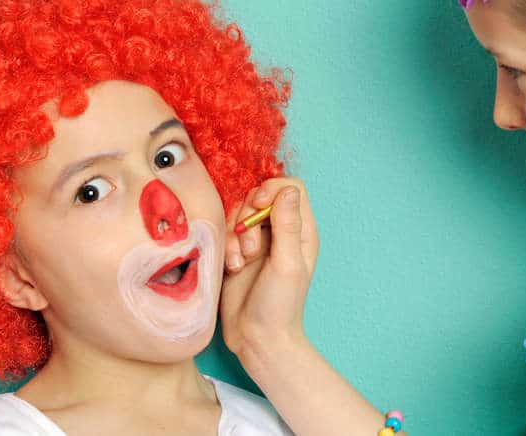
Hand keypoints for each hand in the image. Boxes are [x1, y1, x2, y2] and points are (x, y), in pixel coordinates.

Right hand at [220, 178, 318, 360]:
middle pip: (258, 195)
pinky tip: (232, 268)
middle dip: (248, 216)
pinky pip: (225, 231)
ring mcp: (257, 240)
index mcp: (300, 230)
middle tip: (251, 248)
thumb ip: (288, 226)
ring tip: (241, 262)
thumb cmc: (279, 305)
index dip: (271, 190)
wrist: (256, 338)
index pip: (289, 187)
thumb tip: (287, 190)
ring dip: (235, 234)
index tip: (259, 207)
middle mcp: (280, 231)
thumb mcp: (287, 264)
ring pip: (239, 213)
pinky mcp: (236, 251)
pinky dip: (226, 246)